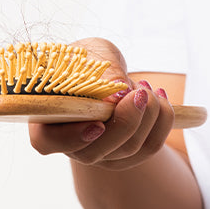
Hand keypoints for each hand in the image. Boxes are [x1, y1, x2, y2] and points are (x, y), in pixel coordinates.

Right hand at [28, 38, 174, 170]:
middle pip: (97, 152)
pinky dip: (162, 120)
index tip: (97, 124)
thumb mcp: (92, 54)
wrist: (101, 70)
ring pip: (129, 150)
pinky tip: (160, 94)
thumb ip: (101, 71)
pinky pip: (151, 146)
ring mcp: (100, 153)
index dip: (71, 137)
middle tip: (141, 90)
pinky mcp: (127, 154)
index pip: (48, 141)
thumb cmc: (88, 59)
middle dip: (127, 120)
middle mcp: (71, 144)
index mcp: (47, 118)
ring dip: (149, 115)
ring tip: (146, 86)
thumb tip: (116, 92)